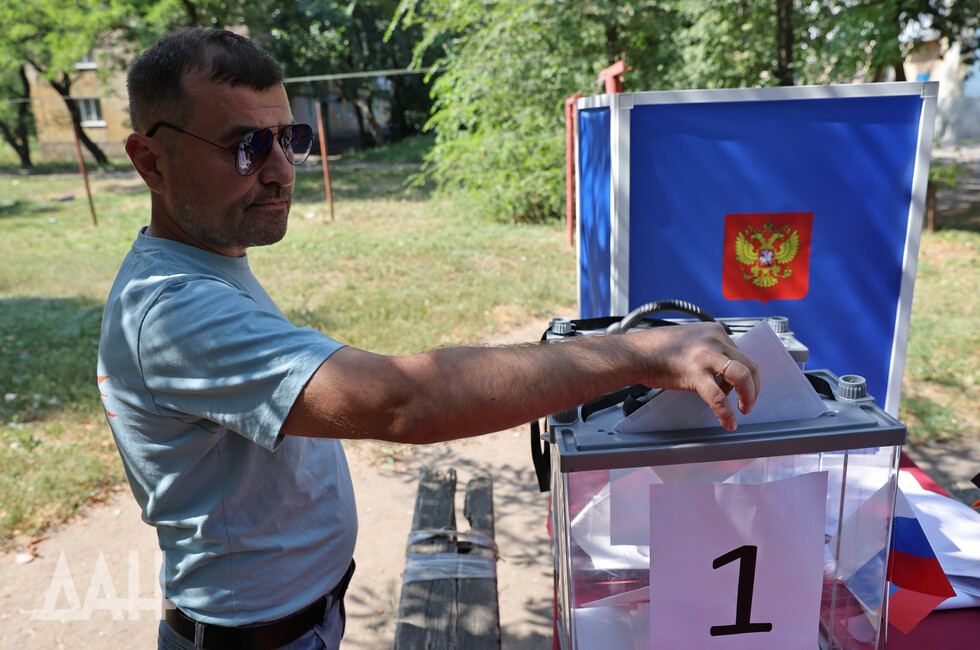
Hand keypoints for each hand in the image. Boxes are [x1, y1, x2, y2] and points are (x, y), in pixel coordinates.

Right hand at [632, 322, 760, 430]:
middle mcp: (714, 340)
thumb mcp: (690, 340)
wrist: (635, 354)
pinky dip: (726, 413)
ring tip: (743, 410)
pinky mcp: (694, 373)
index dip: (744, 374)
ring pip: (742, 376)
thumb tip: (721, 372)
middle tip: (748, 402)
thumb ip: (709, 350)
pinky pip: (718, 397)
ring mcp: (705, 356)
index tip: (740, 388)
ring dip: (748, 396)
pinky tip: (727, 422)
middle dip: (753, 387)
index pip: (741, 354)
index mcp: (714, 331)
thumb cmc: (656, 349)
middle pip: (749, 365)